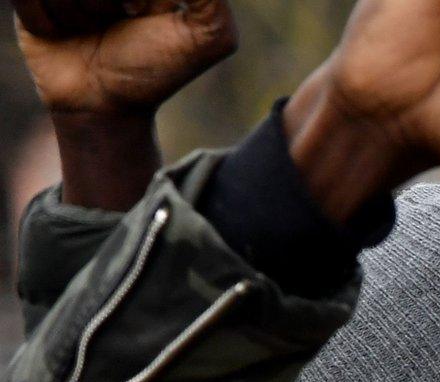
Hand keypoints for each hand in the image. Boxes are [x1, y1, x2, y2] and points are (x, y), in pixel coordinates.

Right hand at [12, 0, 237, 209]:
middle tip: (117, 21)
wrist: (103, 110)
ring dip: (75, 11)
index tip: (139, 11)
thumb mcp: (210, 35)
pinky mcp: (26, 4)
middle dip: (104, 1)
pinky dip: (45, 17)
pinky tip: (64, 32)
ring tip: (89, 31)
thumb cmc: (158, 76)